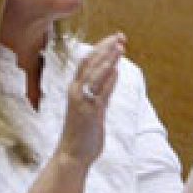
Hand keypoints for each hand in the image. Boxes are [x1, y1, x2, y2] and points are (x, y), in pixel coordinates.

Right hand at [57, 33, 124, 167]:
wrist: (72, 155)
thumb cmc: (81, 130)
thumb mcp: (91, 105)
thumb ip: (100, 89)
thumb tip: (113, 72)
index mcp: (74, 89)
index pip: (86, 62)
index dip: (101, 48)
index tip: (115, 37)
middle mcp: (76, 93)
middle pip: (90, 64)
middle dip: (106, 48)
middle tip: (120, 36)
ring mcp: (82, 103)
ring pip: (95, 76)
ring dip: (108, 60)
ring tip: (120, 47)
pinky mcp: (90, 114)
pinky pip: (100, 94)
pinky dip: (109, 81)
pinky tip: (117, 71)